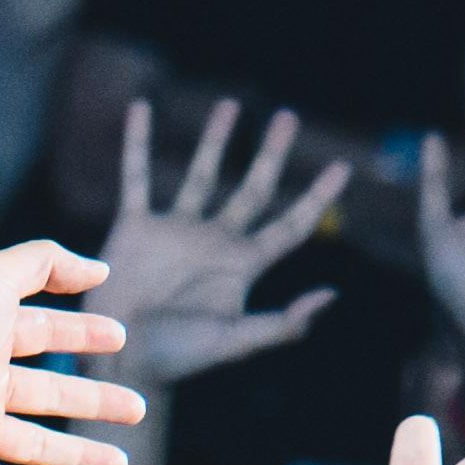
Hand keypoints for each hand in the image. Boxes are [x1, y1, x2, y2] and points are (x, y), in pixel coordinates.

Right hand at [87, 101, 352, 389]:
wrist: (121, 359)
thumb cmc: (180, 358)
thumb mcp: (235, 341)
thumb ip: (281, 324)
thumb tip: (332, 296)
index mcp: (243, 265)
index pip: (291, 224)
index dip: (318, 197)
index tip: (344, 165)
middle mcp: (214, 241)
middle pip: (253, 188)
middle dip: (272, 154)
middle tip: (287, 118)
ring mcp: (175, 230)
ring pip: (200, 174)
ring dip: (215, 139)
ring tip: (230, 105)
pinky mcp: (136, 226)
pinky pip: (137, 177)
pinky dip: (137, 143)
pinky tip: (141, 110)